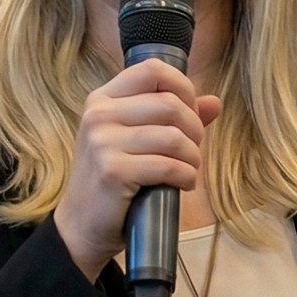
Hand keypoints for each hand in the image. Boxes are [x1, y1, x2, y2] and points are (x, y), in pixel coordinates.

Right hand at [51, 59, 221, 280]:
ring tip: (188, 170)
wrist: (81, 226)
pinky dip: (186, 176)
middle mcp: (99, 115)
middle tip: (191, 151)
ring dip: (192, 157)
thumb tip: (214, 102)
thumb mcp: (137, 141)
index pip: (152, 70)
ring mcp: (102, 142)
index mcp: (103, 99)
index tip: (190, 114)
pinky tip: (183, 184)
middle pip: (169, 104)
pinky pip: (168, 165)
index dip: (183, 88)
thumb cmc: (113, 180)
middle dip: (194, 129)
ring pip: (173, 136)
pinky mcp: (112, 171)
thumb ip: (173, 119)